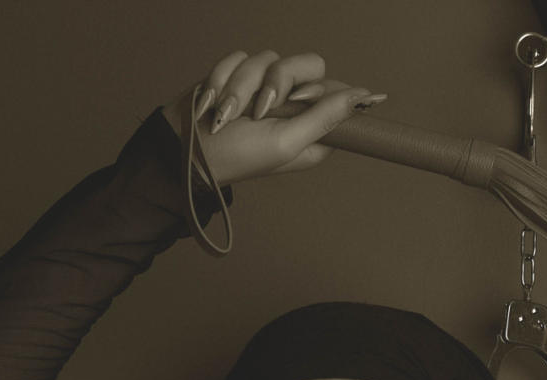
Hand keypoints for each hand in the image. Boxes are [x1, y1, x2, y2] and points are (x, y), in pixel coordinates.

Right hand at [161, 50, 386, 187]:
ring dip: (242, 86)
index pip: (336, 90)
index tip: (296, 102)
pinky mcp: (238, 77)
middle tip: (260, 107)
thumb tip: (364, 96)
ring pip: (268, 59)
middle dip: (277, 80)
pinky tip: (214, 101)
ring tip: (227, 113)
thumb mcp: (287, 141)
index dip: (317, 91)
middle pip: (306, 65)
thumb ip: (325, 117)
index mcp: (312, 129)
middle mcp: (292, 107)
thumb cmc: (236, 156)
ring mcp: (265, 90)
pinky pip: (240, 56)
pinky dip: (223, 78)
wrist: (183, 150)